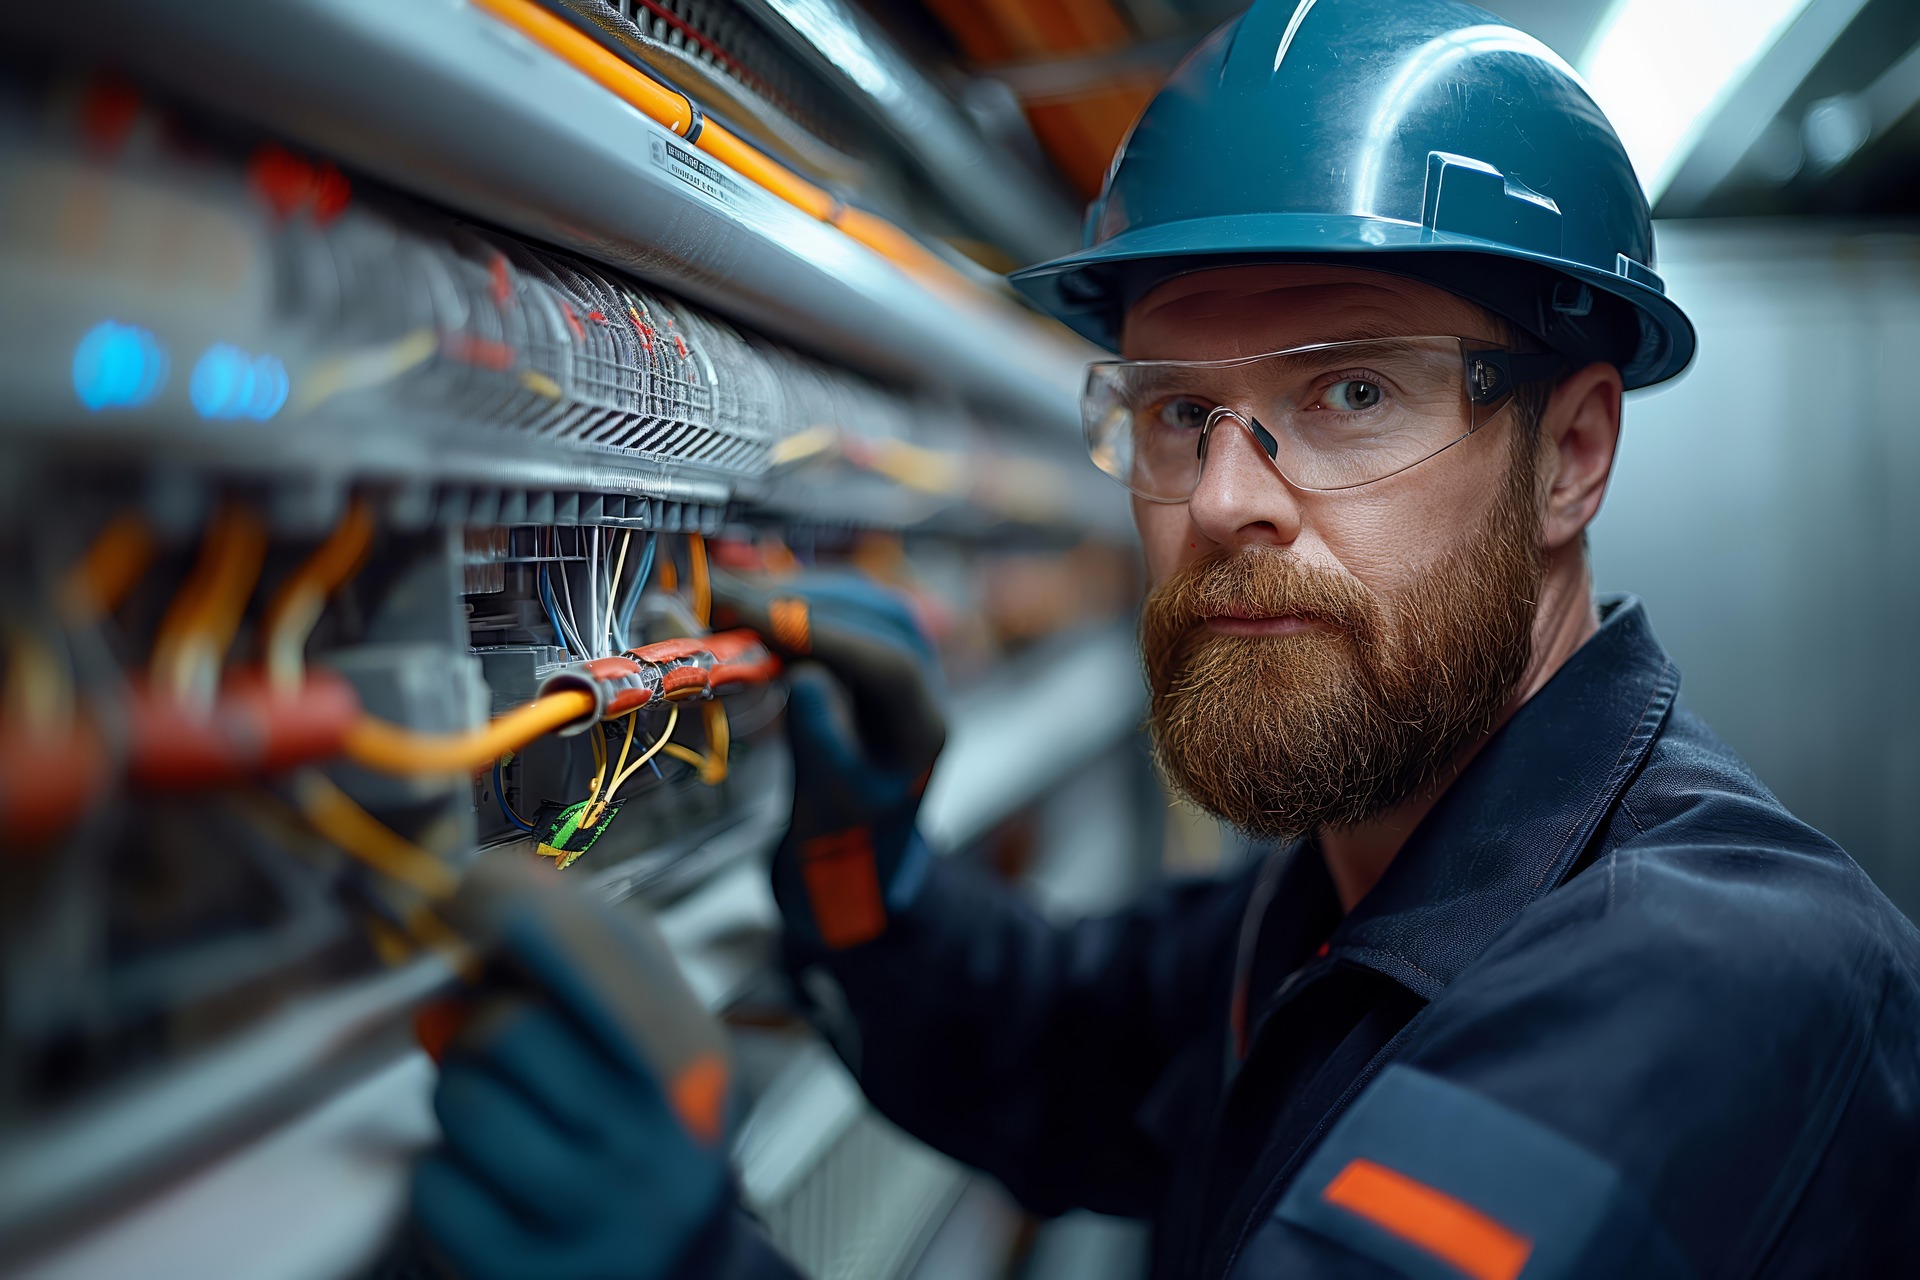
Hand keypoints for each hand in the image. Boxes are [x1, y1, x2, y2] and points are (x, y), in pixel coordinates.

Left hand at [411, 858, 732, 1279]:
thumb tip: (475, 898)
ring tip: (503, 1116)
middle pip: (511, 1029)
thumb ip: (578, 955)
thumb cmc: (635, 1120)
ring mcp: (595, 1204)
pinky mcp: (527, 1263)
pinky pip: (435, 1183)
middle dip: (483, 1029)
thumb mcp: (645, 1029)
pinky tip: (492, 1180)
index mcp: (691, 1052)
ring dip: (460, 1098)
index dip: (517, 908)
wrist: (664, 1255)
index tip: (472, 889)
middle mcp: (656, 1129)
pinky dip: (444, 1174)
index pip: (601, 950)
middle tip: (501, 1048)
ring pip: (464, 1102)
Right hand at [714, 572, 945, 951]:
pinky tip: (746, 602)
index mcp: (925, 726)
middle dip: (796, 603)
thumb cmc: (845, 827)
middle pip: (870, 616)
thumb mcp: (831, 798)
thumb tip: (805, 673)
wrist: (856, 836)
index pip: (887, 664)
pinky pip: (835, 607)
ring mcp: (901, 654)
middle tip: (723, 600)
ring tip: (724, 599)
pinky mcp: (869, 644)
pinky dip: (790, 600)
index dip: (823, 635)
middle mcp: (924, 679)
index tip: (760, 619)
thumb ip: (823, 738)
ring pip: (852, 601)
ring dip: (789, 594)